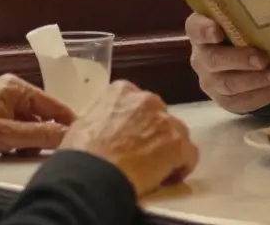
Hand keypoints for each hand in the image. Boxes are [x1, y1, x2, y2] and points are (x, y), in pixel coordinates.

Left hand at [0, 74, 73, 160]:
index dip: (67, 121)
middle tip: (37, 151)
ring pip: (25, 123)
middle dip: (41, 135)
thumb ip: (39, 135)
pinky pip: (12, 127)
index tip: (78, 136)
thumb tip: (67, 135)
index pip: (53, 104)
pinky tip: (3, 151)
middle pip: (40, 114)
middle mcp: (8, 90)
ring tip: (13, 152)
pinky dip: (12, 141)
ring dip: (25, 140)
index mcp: (15, 87)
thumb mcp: (6, 135)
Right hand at [59, 80, 199, 196]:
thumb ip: (102, 119)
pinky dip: (181, 167)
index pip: (137, 104)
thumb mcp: (83, 124)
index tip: (128, 140)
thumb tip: (103, 131)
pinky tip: (167, 179)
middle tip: (140, 157)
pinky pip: (189, 155)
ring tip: (155, 170)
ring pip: (176, 134)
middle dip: (153, 135)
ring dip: (168, 150)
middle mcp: (147, 99)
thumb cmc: (80, 154)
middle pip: (159, 118)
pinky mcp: (179, 144)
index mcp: (122, 91)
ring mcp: (166, 121)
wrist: (91, 175)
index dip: (134, 124)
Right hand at [185, 13, 269, 113]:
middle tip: (263, 59)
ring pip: (228, 84)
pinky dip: (261, 95)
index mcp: (201, 31)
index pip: (195, 28)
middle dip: (240, 60)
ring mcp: (209, 80)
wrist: (242, 62)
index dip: (204, 30)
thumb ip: (249, 13)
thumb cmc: (244, 32)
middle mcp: (201, 56)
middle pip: (213, 60)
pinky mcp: (223, 100)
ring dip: (255, 80)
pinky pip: (239, 101)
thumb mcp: (242, 20)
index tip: (217, 31)